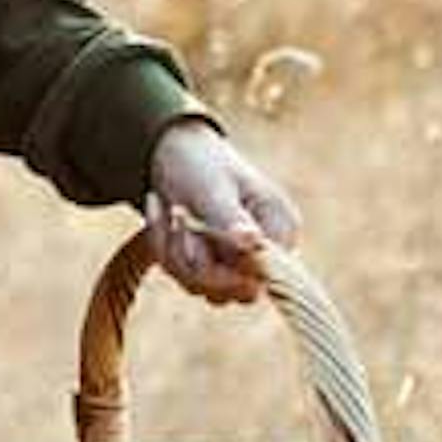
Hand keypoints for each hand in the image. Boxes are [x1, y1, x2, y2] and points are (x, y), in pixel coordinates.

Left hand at [146, 119, 302, 305]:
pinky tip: (161, 213)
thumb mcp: (212, 187)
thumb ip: (230, 219)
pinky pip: (184, 278)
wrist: (169, 151)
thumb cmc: (198, 163)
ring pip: (202, 287)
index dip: (227, 267)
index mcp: (280, 227)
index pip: (265, 276)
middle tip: (174, 214)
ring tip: (165, 207)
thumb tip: (253, 244)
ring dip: (172, 251)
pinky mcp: (210, 265)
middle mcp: (264, 251)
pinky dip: (164, 249)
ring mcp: (236, 262)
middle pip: (232, 291)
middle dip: (192, 259)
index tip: (193, 226)